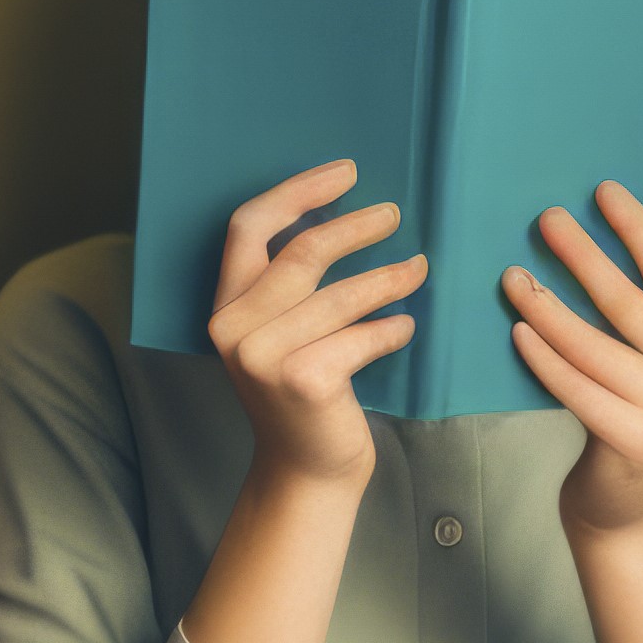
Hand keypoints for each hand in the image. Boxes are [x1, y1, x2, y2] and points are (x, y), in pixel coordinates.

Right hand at [206, 160, 424, 496]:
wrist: (305, 469)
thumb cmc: (302, 395)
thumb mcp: (278, 336)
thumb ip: (288, 289)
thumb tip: (343, 219)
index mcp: (223, 307)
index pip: (248, 227)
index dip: (296, 192)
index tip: (345, 173)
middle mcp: (232, 328)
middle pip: (302, 252)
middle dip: (356, 226)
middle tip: (393, 215)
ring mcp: (263, 356)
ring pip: (341, 294)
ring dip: (390, 277)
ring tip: (419, 268)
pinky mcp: (303, 380)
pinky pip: (362, 336)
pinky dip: (392, 330)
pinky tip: (405, 330)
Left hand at [509, 182, 642, 537]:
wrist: (625, 507)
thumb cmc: (622, 420)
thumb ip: (633, 321)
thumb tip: (582, 246)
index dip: (638, 228)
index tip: (603, 190)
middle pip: (630, 301)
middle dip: (584, 255)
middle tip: (544, 219)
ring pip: (595, 344)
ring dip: (548, 306)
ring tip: (511, 277)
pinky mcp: (637, 439)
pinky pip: (577, 388)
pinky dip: (544, 358)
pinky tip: (517, 330)